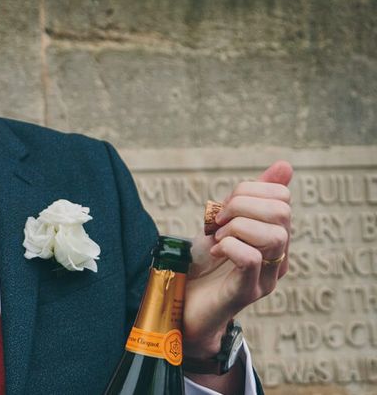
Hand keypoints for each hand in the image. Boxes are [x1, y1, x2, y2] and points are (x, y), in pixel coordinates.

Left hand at [183, 160, 292, 357]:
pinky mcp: (247, 292)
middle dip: (242, 206)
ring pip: (275, 236)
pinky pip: (252, 259)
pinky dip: (230, 246)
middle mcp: (278, 256)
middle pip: (282, 213)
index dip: (249, 190)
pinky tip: (217, 250)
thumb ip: (249, 197)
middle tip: (219, 221)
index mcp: (273, 235)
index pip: (282, 197)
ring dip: (237, 228)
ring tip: (218, 238)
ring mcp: (265, 276)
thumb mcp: (224, 220)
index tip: (224, 205)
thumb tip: (284, 165)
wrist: (182, 301)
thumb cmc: (204, 260)